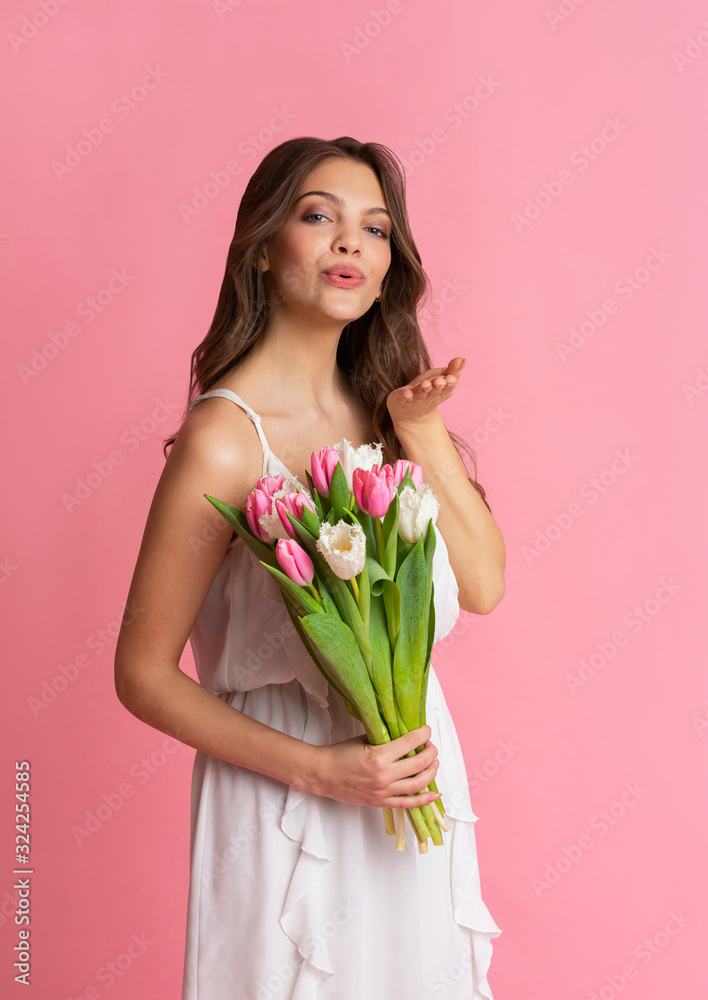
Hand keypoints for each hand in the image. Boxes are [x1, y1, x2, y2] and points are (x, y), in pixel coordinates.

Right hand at [307, 725, 441, 809]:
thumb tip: (404, 734)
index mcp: (379, 756)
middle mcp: (384, 776)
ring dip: (431, 772)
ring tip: (434, 763)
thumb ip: (385, 738)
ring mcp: (384, 791)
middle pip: (419, 763)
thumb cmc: (340, 754)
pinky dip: (424, 800)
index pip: (410, 743)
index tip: (426, 730)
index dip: (423, 734)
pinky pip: (407, 803)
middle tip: (431, 746)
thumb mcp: (364, 739)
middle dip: (431, 752)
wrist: (322, 775)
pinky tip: (434, 793)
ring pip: (418, 784)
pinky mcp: (381, 802)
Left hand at [387, 356, 464, 426]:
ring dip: (423, 390)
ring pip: (420, 395)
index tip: (451, 378)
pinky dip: (405, 396)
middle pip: (434, 392)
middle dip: (437, 386)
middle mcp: (428, 397)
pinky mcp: (400, 400)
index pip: (447, 388)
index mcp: (441, 392)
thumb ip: (452, 370)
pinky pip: (403, 399)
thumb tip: (462, 358)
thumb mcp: (441, 377)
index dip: (449, 384)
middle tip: (440, 381)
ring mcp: (414, 400)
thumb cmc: (428, 391)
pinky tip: (406, 393)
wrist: (409, 414)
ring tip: (426, 385)